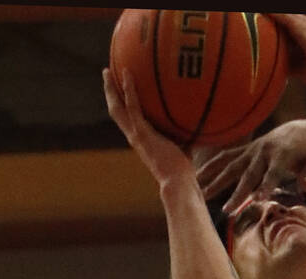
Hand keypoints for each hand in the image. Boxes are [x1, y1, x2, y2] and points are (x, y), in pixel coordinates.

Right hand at [102, 67, 193, 188]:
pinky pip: (132, 106)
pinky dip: (129, 89)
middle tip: (107, 74)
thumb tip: (198, 125)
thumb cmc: (183, 171)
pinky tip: (128, 74)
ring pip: (117, 106)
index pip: (126, 119)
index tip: (120, 91)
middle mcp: (134, 136)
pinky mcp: (142, 132)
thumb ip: (183, 136)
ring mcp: (136, 134)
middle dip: (109, 92)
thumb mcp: (182, 148)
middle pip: (115, 110)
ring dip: (111, 87)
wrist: (178, 183)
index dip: (121, 105)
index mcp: (140, 139)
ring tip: (108, 70)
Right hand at [197, 120, 305, 213]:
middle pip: (248, 174)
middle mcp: (263, 151)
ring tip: (201, 194)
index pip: (273, 174)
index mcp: (282, 155)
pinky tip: (195, 177)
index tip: (258, 200)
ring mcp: (252, 150)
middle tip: (226, 211)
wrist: (302, 130)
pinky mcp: (245, 150)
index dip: (266, 186)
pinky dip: (210, 166)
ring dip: (216, 179)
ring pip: (230, 166)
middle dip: (237, 193)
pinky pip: (225, 158)